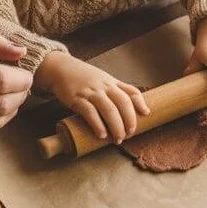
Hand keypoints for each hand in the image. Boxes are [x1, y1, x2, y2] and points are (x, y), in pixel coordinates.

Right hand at [34, 51, 150, 142]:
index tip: (146, 114)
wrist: (61, 68)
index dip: (140, 103)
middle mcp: (104, 86)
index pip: (131, 91)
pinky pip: (90, 112)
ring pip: (109, 109)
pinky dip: (97, 124)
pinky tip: (101, 135)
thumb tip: (129, 107)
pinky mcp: (77, 99)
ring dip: (116, 126)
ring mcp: (91, 92)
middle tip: (130, 134)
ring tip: (118, 139)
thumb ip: (115, 90)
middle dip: (129, 120)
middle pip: (123, 103)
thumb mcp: (102, 79)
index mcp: (112, 82)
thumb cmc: (83, 77)